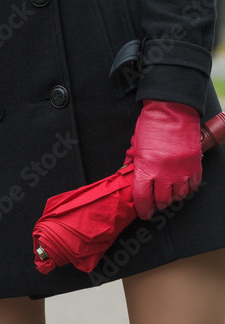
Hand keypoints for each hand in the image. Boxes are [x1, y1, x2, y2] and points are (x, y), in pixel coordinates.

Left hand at [125, 99, 201, 219]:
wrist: (172, 110)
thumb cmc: (151, 124)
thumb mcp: (136, 144)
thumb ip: (134, 162)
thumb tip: (130, 174)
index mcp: (146, 168)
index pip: (143, 198)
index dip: (143, 209)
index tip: (143, 213)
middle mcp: (164, 174)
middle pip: (162, 201)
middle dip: (158, 204)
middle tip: (156, 201)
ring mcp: (181, 171)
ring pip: (179, 195)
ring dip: (173, 196)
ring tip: (169, 190)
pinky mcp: (194, 166)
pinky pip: (193, 186)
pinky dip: (187, 187)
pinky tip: (182, 182)